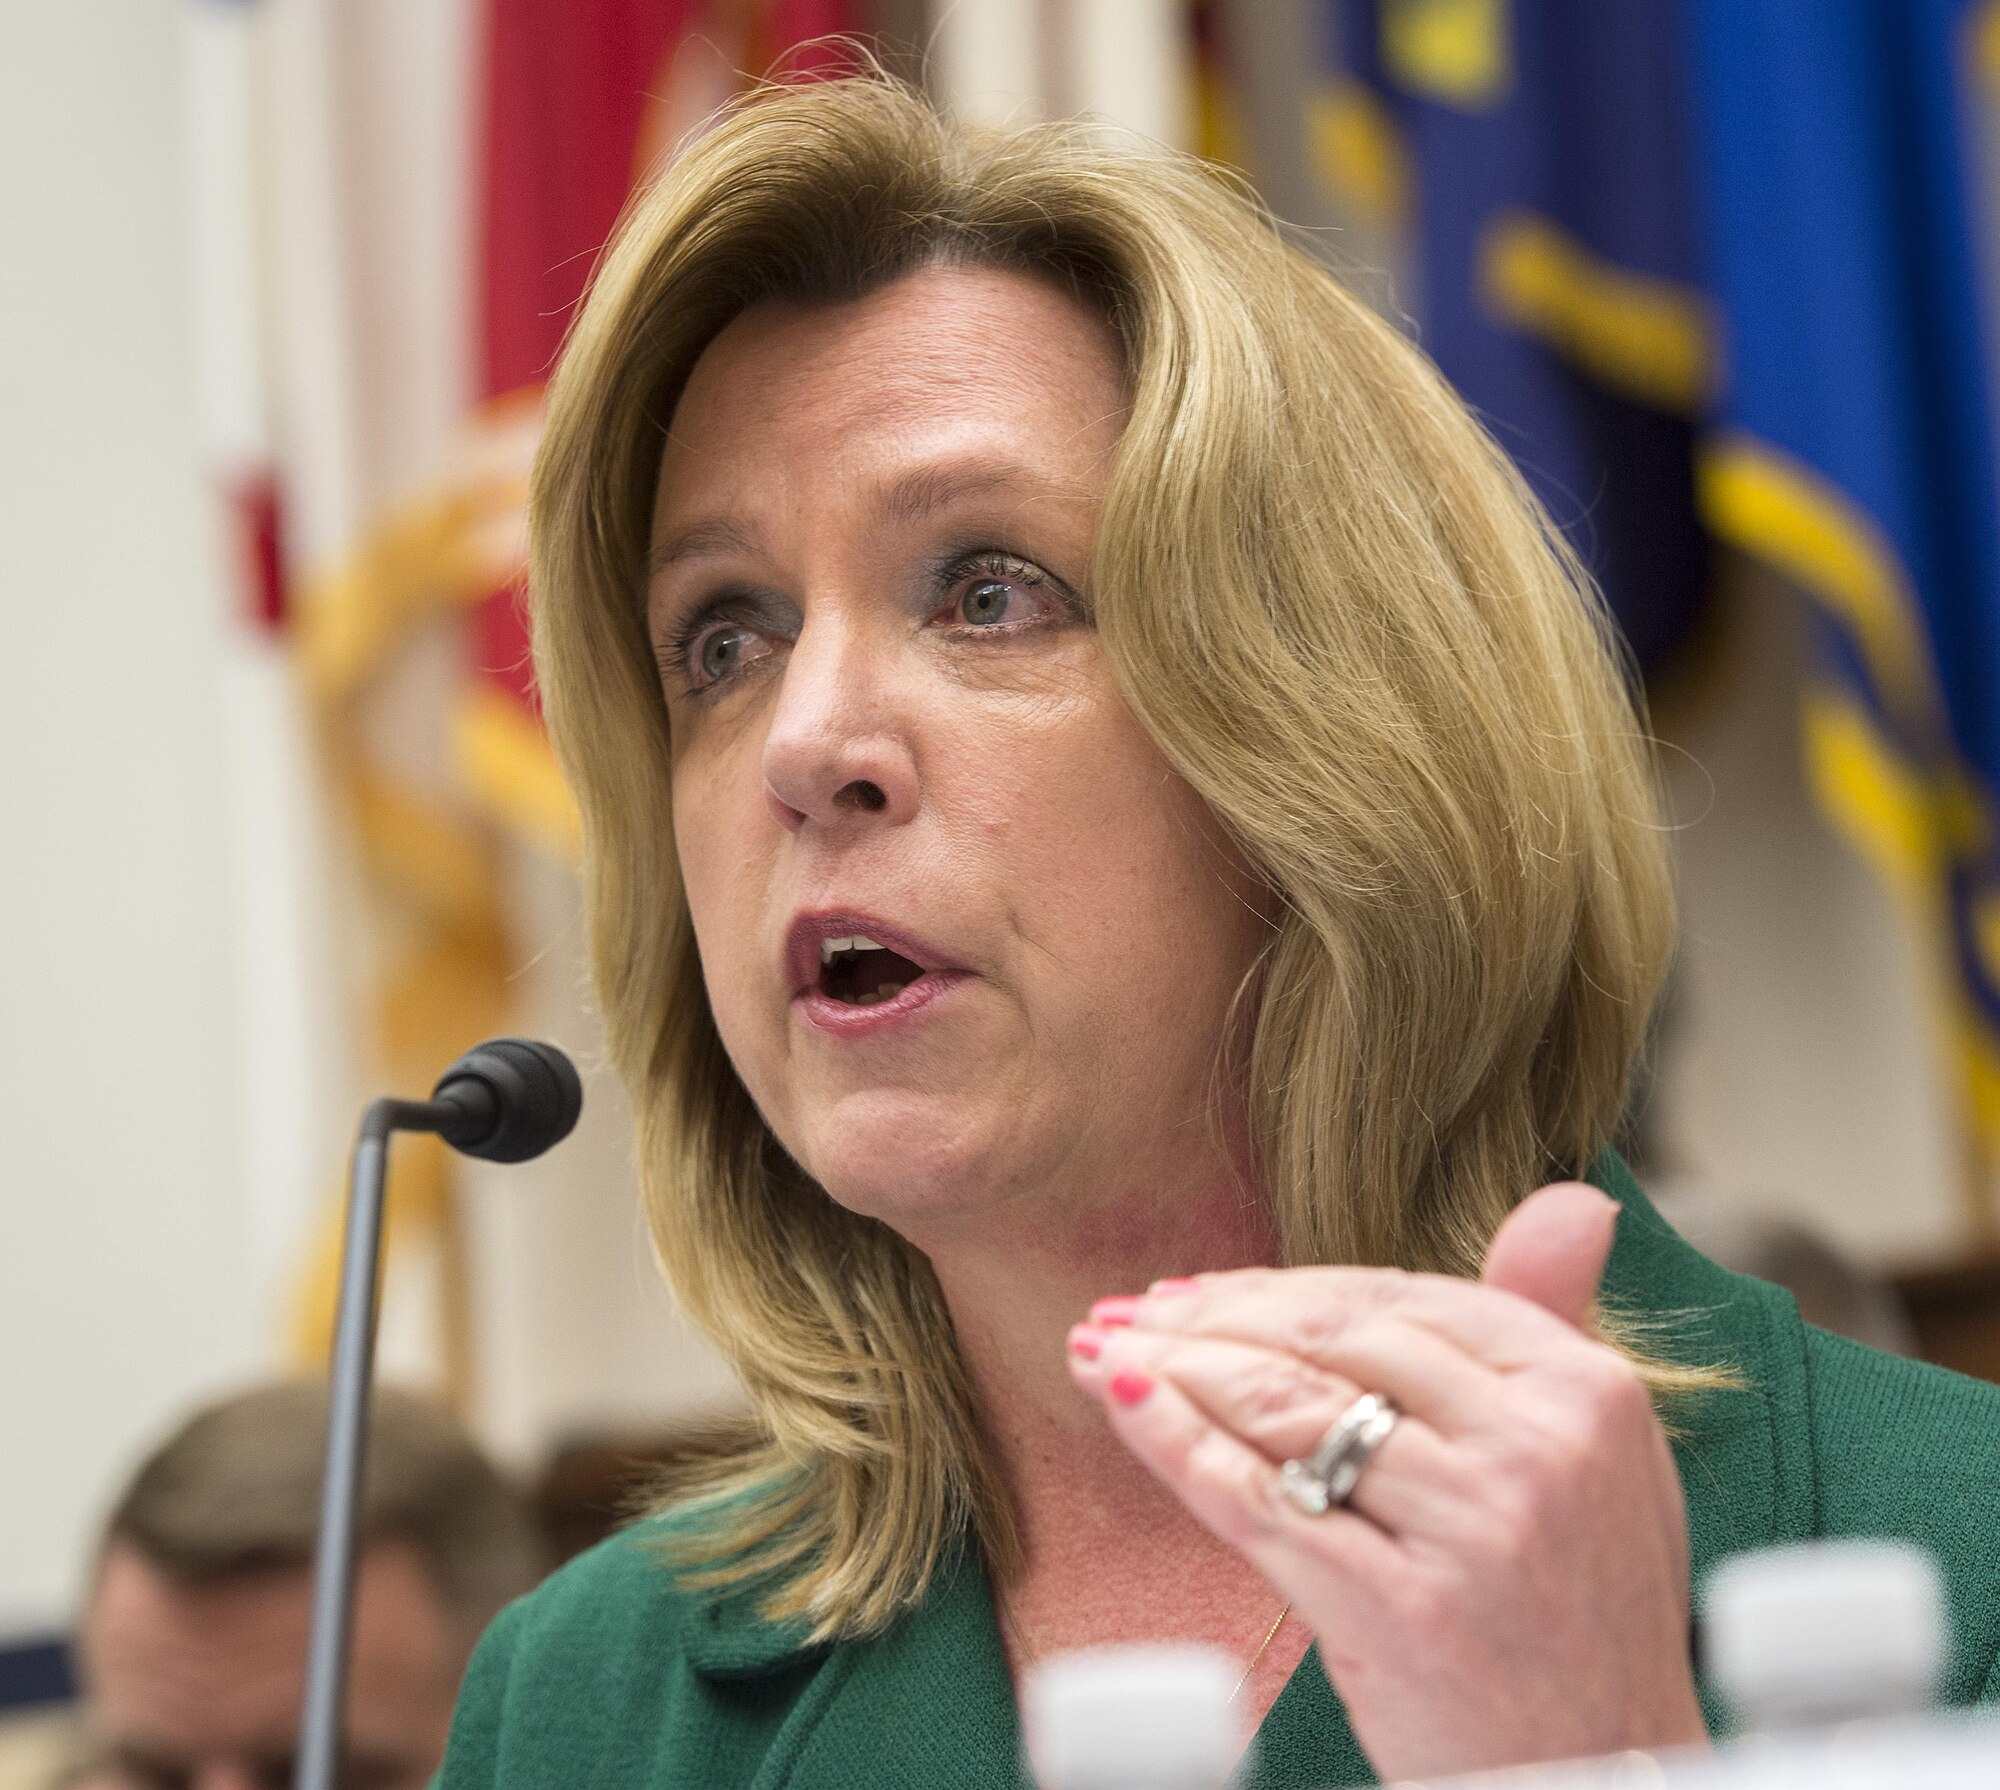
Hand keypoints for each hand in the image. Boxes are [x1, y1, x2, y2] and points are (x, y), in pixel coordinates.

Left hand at [1065, 1183, 1708, 1780]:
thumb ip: (1556, 1324)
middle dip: (1213, 1318)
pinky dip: (1171, 1438)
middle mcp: (1538, 1447)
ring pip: (1283, 1408)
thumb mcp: (1601, 1459)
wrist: (1607, 1778)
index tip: (1200, 1288)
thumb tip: (1573, 1201)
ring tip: (1106, 1344)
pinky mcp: (1400, 1612)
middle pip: (1332, 1343)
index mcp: (1587, 1389)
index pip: (1398, 1298)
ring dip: (1172, 1365)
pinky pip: (1255, 1499)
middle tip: (1130, 1309)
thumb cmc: (1581, 1612)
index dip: (1282, 1288)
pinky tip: (1120, 1398)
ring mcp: (1473, 1530)